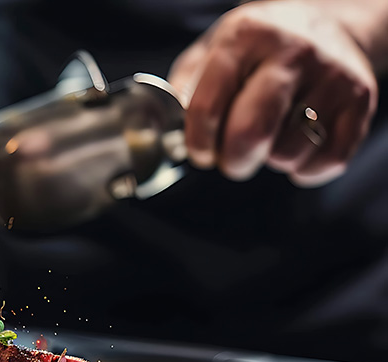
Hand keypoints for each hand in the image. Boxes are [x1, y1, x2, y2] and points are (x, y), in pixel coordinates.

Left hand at [168, 0, 377, 185]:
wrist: (326, 23)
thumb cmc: (258, 47)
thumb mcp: (213, 50)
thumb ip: (187, 88)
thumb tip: (170, 133)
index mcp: (245, 38)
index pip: (207, 104)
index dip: (198, 141)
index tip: (201, 152)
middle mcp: (292, 52)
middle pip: (252, 131)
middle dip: (233, 161)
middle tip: (231, 161)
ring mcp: (331, 75)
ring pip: (289, 151)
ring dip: (271, 160)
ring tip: (270, 139)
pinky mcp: (359, 99)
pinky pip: (329, 158)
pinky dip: (306, 169)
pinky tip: (296, 152)